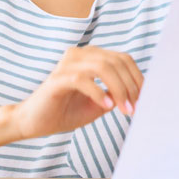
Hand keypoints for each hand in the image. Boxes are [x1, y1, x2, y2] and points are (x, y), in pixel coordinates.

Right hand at [11, 46, 141, 139]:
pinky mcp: (57, 79)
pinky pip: (83, 79)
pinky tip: (106, 106)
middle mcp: (80, 55)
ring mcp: (67, 64)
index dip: (137, 78)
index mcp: (91, 57)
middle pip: (116, 61)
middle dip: (130, 86)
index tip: (144, 100)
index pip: (123, 59)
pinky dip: (99, 93)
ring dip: (119, 89)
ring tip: (124, 109)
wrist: (34, 123)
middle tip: (134, 108)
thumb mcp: (100, 103)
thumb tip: (140, 93)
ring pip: (103, 67)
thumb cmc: (66, 112)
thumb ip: (117, 94)